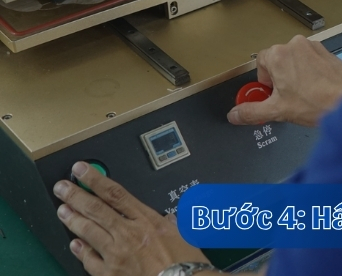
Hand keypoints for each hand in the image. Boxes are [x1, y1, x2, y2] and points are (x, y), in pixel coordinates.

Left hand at [54, 162, 208, 275]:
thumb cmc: (185, 263)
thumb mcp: (182, 235)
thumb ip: (170, 224)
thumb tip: (167, 219)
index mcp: (147, 220)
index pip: (115, 194)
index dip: (95, 180)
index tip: (82, 170)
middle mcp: (128, 234)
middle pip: (96, 209)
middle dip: (76, 195)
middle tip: (61, 187)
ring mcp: (116, 254)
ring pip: (88, 231)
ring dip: (72, 219)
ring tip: (62, 210)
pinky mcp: (110, 274)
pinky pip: (89, 260)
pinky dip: (80, 251)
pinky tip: (75, 244)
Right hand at [227, 35, 341, 126]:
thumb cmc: (320, 101)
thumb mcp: (277, 111)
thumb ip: (252, 112)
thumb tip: (236, 114)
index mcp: (279, 55)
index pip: (260, 62)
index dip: (264, 80)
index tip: (269, 92)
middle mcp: (296, 46)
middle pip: (278, 60)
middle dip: (280, 78)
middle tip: (287, 96)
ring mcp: (313, 47)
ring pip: (296, 60)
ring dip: (296, 75)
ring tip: (304, 94)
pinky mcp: (328, 52)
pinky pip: (312, 60)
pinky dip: (311, 72)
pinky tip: (316, 89)